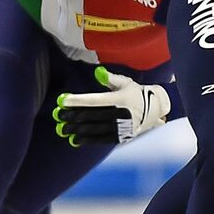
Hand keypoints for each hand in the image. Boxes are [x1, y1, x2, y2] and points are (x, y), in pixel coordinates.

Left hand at [53, 66, 170, 145]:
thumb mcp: (125, 83)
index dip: (77, 101)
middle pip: (92, 116)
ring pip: (95, 129)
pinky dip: (87, 140)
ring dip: (77, 130)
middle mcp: (122, 114)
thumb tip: (97, 72)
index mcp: (121, 99)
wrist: (155, 111)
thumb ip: (110, 78)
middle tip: (58, 116)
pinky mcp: (121, 137)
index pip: (95, 100)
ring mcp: (122, 128)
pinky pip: (101, 140)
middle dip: (73, 116)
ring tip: (62, 129)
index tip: (62, 101)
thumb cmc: (135, 93)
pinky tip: (74, 140)